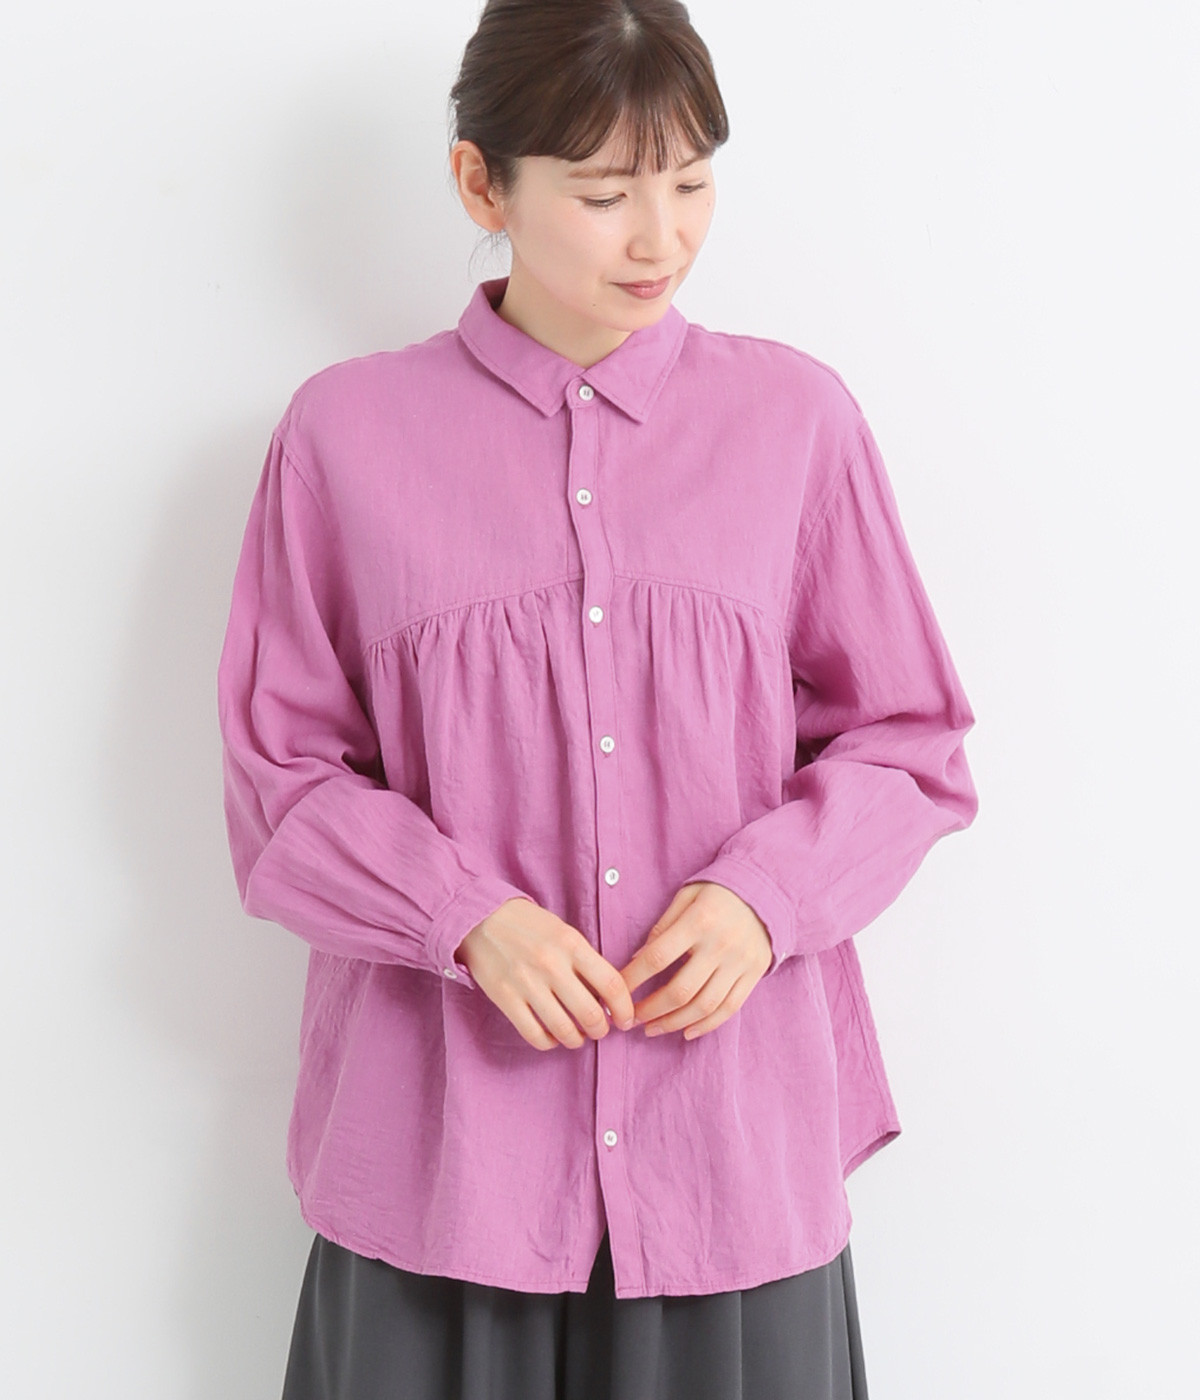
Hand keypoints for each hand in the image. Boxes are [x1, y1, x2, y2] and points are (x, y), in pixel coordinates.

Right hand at [455, 898, 638, 1050]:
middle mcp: (551, 965)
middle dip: (601, 1029)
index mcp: (572, 944)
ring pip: (564, 1030)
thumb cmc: (528, 925)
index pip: (612, 984)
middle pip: (591, 1014)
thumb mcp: (564, 932)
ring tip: (577, 1036)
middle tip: (600, 1029)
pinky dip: (549, 1042)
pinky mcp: (505, 998)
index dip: (625, 1009)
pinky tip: (552, 1035)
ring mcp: (527, 983)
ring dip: (577, 1040)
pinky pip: (535, 1034)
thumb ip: (585, 961)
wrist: (480, 918)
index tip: (626, 1019)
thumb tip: (607, 998)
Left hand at [618, 882, 772, 1041]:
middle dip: (651, 1010)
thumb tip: (636, 959)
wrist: (766, 890)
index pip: (658, 957)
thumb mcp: (686, 897)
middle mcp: (721, 945)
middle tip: (632, 1019)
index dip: (633, 979)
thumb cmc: (717, 893)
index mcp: (699, 921)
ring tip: (653, 1029)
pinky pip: (729, 1008)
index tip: (616, 992)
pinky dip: (707, 1025)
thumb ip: (662, 927)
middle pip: (680, 990)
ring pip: (704, 1006)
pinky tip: (687, 1032)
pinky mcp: (755, 974)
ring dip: (674, 1023)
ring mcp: (740, 963)